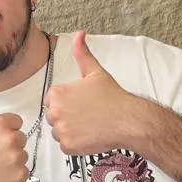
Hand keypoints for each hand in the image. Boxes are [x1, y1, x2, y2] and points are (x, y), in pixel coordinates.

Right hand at [0, 86, 28, 181]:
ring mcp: (18, 157)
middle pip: (20, 136)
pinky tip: (0, 175)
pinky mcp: (22, 174)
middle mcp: (10, 139)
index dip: (5, 130)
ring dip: (13, 159)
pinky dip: (15, 174)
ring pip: (23, 153)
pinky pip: (24, 169)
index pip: (15, 121)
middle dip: (10, 144)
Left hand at [46, 32, 152, 154]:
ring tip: (90, 125)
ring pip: (59, 132)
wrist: (128, 119)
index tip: (82, 104)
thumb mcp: (95, 72)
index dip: (68, 103)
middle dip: (67, 118)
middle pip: (54, 118)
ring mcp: (61, 130)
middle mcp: (55, 112)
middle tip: (88, 116)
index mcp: (57, 94)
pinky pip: (66, 146)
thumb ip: (82, 53)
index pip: (52, 102)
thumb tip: (79, 34)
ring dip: (71, 131)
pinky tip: (90, 136)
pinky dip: (77, 144)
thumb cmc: (113, 97)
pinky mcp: (68, 146)